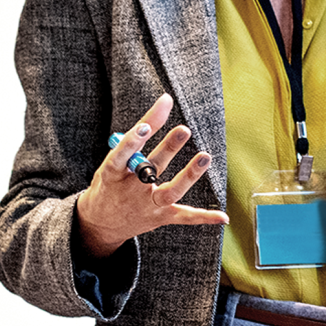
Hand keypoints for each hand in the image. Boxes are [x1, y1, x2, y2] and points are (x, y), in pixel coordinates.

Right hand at [76, 93, 228, 257]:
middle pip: (151, 168)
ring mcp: (148, 205)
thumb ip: (140, 134)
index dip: (133, 141)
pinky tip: (223, 217)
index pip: (123, 153)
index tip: (146, 127)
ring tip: (205, 157)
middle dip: (168, 149)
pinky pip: (185, 216)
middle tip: (184, 130)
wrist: (102, 224)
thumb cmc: (111, 184)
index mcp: (112, 174)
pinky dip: (204, 217)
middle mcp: (131, 190)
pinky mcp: (161, 217)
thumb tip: (165, 101)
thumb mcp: (112, 162)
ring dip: (189, 176)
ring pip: (170, 192)